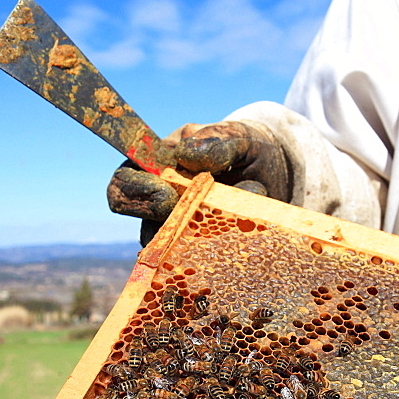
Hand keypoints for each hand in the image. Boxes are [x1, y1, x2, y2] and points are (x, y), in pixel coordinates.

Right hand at [106, 121, 290, 244]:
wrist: (273, 175)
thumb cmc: (247, 149)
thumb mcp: (239, 137)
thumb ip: (217, 140)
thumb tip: (188, 152)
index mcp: (159, 164)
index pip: (125, 179)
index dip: (134, 190)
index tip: (165, 194)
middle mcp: (161, 200)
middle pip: (138, 221)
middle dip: (158, 219)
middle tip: (188, 216)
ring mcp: (178, 228)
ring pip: (165, 247)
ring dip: (194, 237)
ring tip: (230, 222)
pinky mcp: (201, 249)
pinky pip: (196, 261)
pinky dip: (216, 253)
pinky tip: (239, 240)